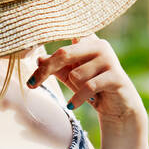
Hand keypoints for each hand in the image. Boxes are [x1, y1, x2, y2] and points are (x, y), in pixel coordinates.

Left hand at [27, 35, 145, 126]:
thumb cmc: (93, 89)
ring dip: (75, 89)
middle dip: (46, 70)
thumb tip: (39, 58)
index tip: (30, 62)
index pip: (62, 43)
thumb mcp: (71, 77)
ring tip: (84, 94)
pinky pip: (88, 87)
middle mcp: (100, 46)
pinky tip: (72, 104)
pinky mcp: (116, 77)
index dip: (46, 53)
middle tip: (31, 84)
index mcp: (89, 41)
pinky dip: (77, 98)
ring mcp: (110, 60)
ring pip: (76, 75)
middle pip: (64, 54)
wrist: (118, 107)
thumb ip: (57, 67)